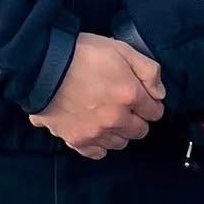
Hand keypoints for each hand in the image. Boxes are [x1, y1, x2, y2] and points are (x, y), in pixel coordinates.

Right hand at [29, 33, 164, 159]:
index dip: (151, 103)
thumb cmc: (84, 54)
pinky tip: (95, 130)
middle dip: (138, 119)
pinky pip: (96, 152)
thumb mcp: (123, 50)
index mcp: (130, 95)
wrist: (43, 66)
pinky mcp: (75, 140)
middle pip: (139, 131)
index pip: (155, 112)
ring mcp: (95, 133)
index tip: (144, 97)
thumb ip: (148, 71)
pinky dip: (99, 144)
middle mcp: (115, 119)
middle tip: (126, 106)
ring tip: (109, 116)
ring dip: (120, 132)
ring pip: (120, 143)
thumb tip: (159, 94)